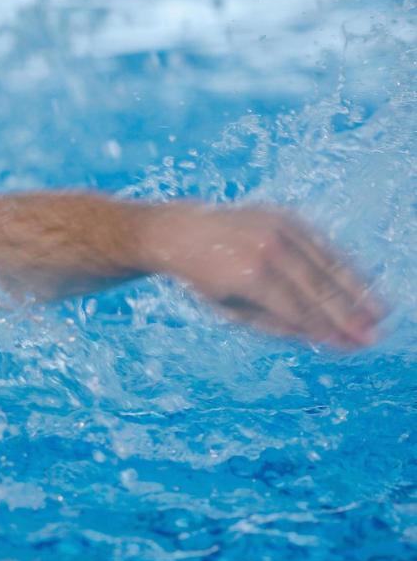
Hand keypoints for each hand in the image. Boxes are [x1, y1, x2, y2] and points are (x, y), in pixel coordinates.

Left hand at [139, 203, 382, 348]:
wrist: (180, 232)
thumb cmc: (203, 279)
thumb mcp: (229, 309)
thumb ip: (273, 323)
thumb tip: (319, 338)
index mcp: (249, 277)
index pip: (299, 309)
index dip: (329, 328)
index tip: (353, 344)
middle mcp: (267, 249)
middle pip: (318, 287)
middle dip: (349, 313)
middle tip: (374, 334)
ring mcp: (278, 228)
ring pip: (326, 263)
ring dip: (356, 289)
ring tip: (379, 312)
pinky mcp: (285, 216)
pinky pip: (321, 243)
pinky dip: (342, 263)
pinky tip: (361, 283)